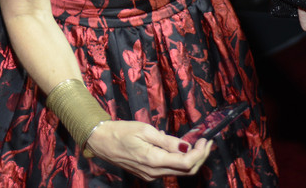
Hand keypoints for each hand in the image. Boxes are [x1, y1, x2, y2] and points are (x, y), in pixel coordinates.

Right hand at [86, 121, 212, 180]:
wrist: (100, 141)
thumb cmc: (120, 131)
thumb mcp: (144, 129)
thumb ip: (167, 140)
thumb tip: (185, 147)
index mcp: (153, 160)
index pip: (186, 162)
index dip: (200, 152)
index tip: (205, 139)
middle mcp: (154, 173)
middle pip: (187, 170)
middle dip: (200, 157)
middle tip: (205, 141)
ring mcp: (151, 176)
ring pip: (179, 172)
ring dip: (191, 159)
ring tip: (195, 143)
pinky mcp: (148, 174)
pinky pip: (169, 170)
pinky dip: (179, 161)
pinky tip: (179, 148)